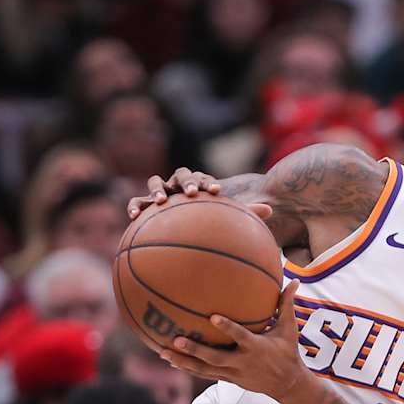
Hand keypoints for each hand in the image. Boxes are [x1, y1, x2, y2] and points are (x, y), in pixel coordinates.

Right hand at [126, 168, 270, 221]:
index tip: (217, 192)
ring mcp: (160, 194)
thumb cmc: (206, 223)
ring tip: (161, 201)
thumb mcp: (225, 219)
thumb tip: (270, 210)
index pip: (204, 178)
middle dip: (187, 182)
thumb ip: (245, 213)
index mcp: (198, 186)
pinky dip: (134, 205)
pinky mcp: (144, 206)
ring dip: (158, 189)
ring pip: (155, 182)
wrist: (180, 229)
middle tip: (193, 193)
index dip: (209, 183)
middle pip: (181, 175)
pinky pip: (136, 203)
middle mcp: (178, 186)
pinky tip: (133, 216)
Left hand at [161, 279, 304, 401]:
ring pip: (205, 369)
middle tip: (177, 339)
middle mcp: (242, 362)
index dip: (227, 328)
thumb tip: (294, 280)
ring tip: (163, 352)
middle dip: (195, 350)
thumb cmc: (288, 352)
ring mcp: (233, 373)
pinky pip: (204, 374)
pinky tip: (172, 360)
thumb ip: (287, 305)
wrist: (287, 385)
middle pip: (215, 358)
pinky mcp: (228, 379)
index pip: (240, 337)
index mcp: (256, 347)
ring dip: (184, 362)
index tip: (212, 317)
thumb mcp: (289, 329)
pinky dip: (188, 367)